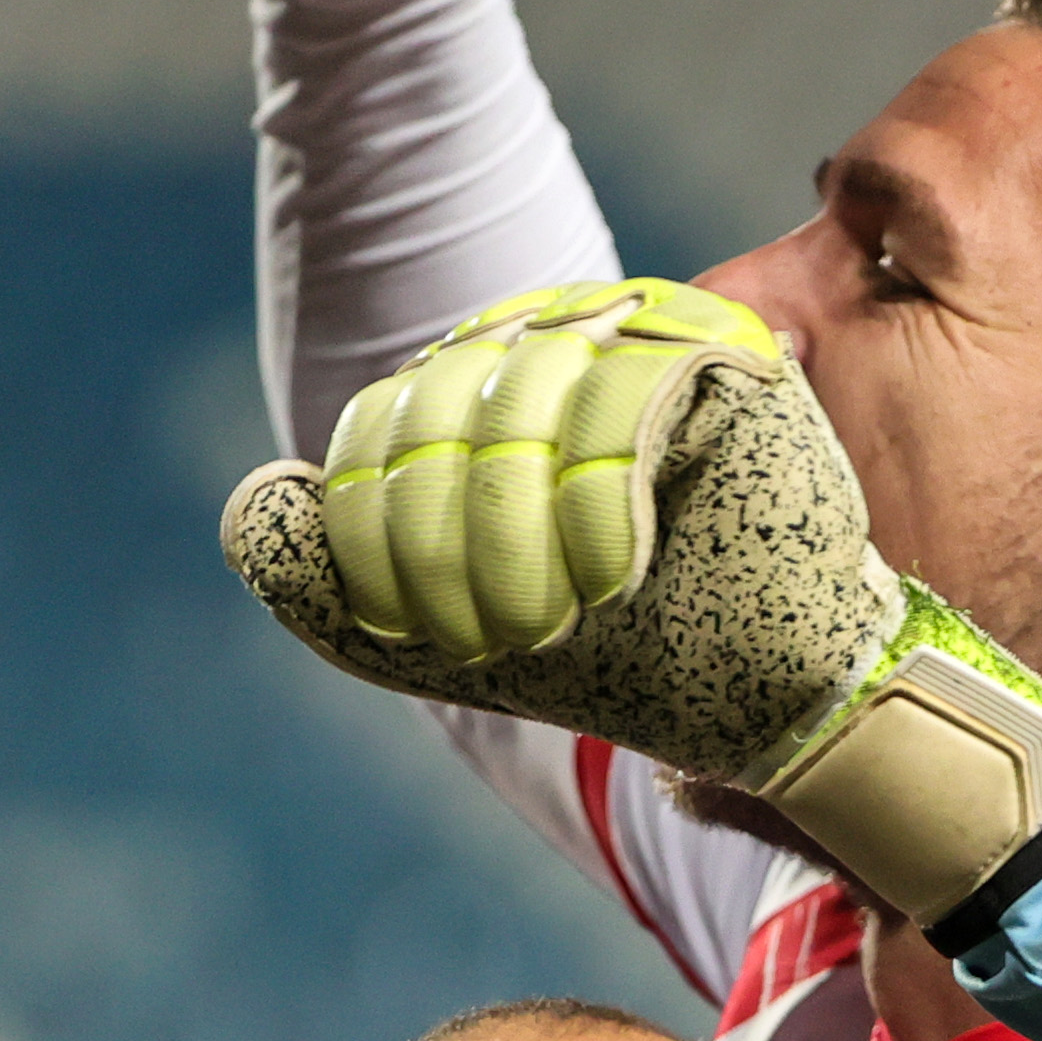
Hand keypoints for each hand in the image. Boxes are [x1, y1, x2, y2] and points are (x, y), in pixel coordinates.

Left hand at [222, 279, 1041, 925]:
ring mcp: (653, 338)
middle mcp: (569, 340)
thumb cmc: (631, 664)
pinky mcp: (730, 360)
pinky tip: (615, 578)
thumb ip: (330, 580)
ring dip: (514, 539)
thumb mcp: (444, 641)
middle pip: (434, 406)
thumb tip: (261, 497)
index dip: (380, 533)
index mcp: (498, 387)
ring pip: (513, 403)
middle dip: (442, 548)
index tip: (440, 635)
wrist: (779, 702)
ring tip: (556, 616)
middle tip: (499, 637)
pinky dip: (594, 514)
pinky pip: (613, 406)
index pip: (385, 420)